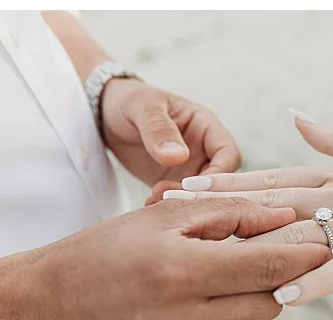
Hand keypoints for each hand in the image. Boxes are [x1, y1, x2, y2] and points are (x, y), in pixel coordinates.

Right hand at [19, 199, 331, 319]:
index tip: (325, 245)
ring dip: (246, 309)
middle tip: (251, 263)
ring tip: (207, 290)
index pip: (269, 267)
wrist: (46, 309)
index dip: (304, 255)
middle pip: (269, 304)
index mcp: (178, 273)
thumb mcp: (162, 218)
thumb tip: (290, 219)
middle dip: (269, 281)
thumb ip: (230, 215)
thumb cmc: (108, 252)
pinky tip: (185, 319)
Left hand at [96, 78, 239, 196]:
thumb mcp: (142, 106)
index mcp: (205, 126)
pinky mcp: (175, 182)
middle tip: (173, 197)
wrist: (104, 113)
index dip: (219, 174)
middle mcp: (204, 150)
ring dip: (184, 203)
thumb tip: (179, 156)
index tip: (192, 184)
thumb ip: (159, 129)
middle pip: (221, 180)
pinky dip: (169, 206)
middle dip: (201, 194)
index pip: (228, 154)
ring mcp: (191, 168)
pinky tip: (150, 203)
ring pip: (202, 194)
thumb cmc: (128, 100)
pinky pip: (181, 200)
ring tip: (156, 199)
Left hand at [162, 116, 332, 305]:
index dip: (225, 183)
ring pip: (299, 238)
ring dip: (253, 251)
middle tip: (170, 218)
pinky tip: (285, 298)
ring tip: (209, 262)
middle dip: (218, 211)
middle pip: (270, 204)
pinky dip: (315, 282)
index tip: (181, 186)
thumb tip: (298, 117)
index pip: (271, 178)